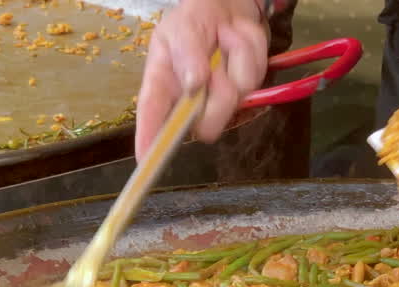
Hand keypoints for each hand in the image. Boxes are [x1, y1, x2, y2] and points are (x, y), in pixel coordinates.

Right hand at [135, 0, 268, 158]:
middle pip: (206, 126)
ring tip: (221, 41)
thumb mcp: (179, 29)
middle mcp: (190, 104)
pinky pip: (253, 79)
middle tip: (212, 64)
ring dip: (231, 60)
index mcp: (162, 87)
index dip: (149, 141)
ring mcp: (220, 101)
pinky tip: (235, 43)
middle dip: (216, 95)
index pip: (152, 118)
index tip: (146, 160)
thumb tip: (193, 83)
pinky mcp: (245, 94)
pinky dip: (247, 53)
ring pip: (234, 98)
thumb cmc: (192, 23)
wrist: (225, 10)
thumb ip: (185, 53)